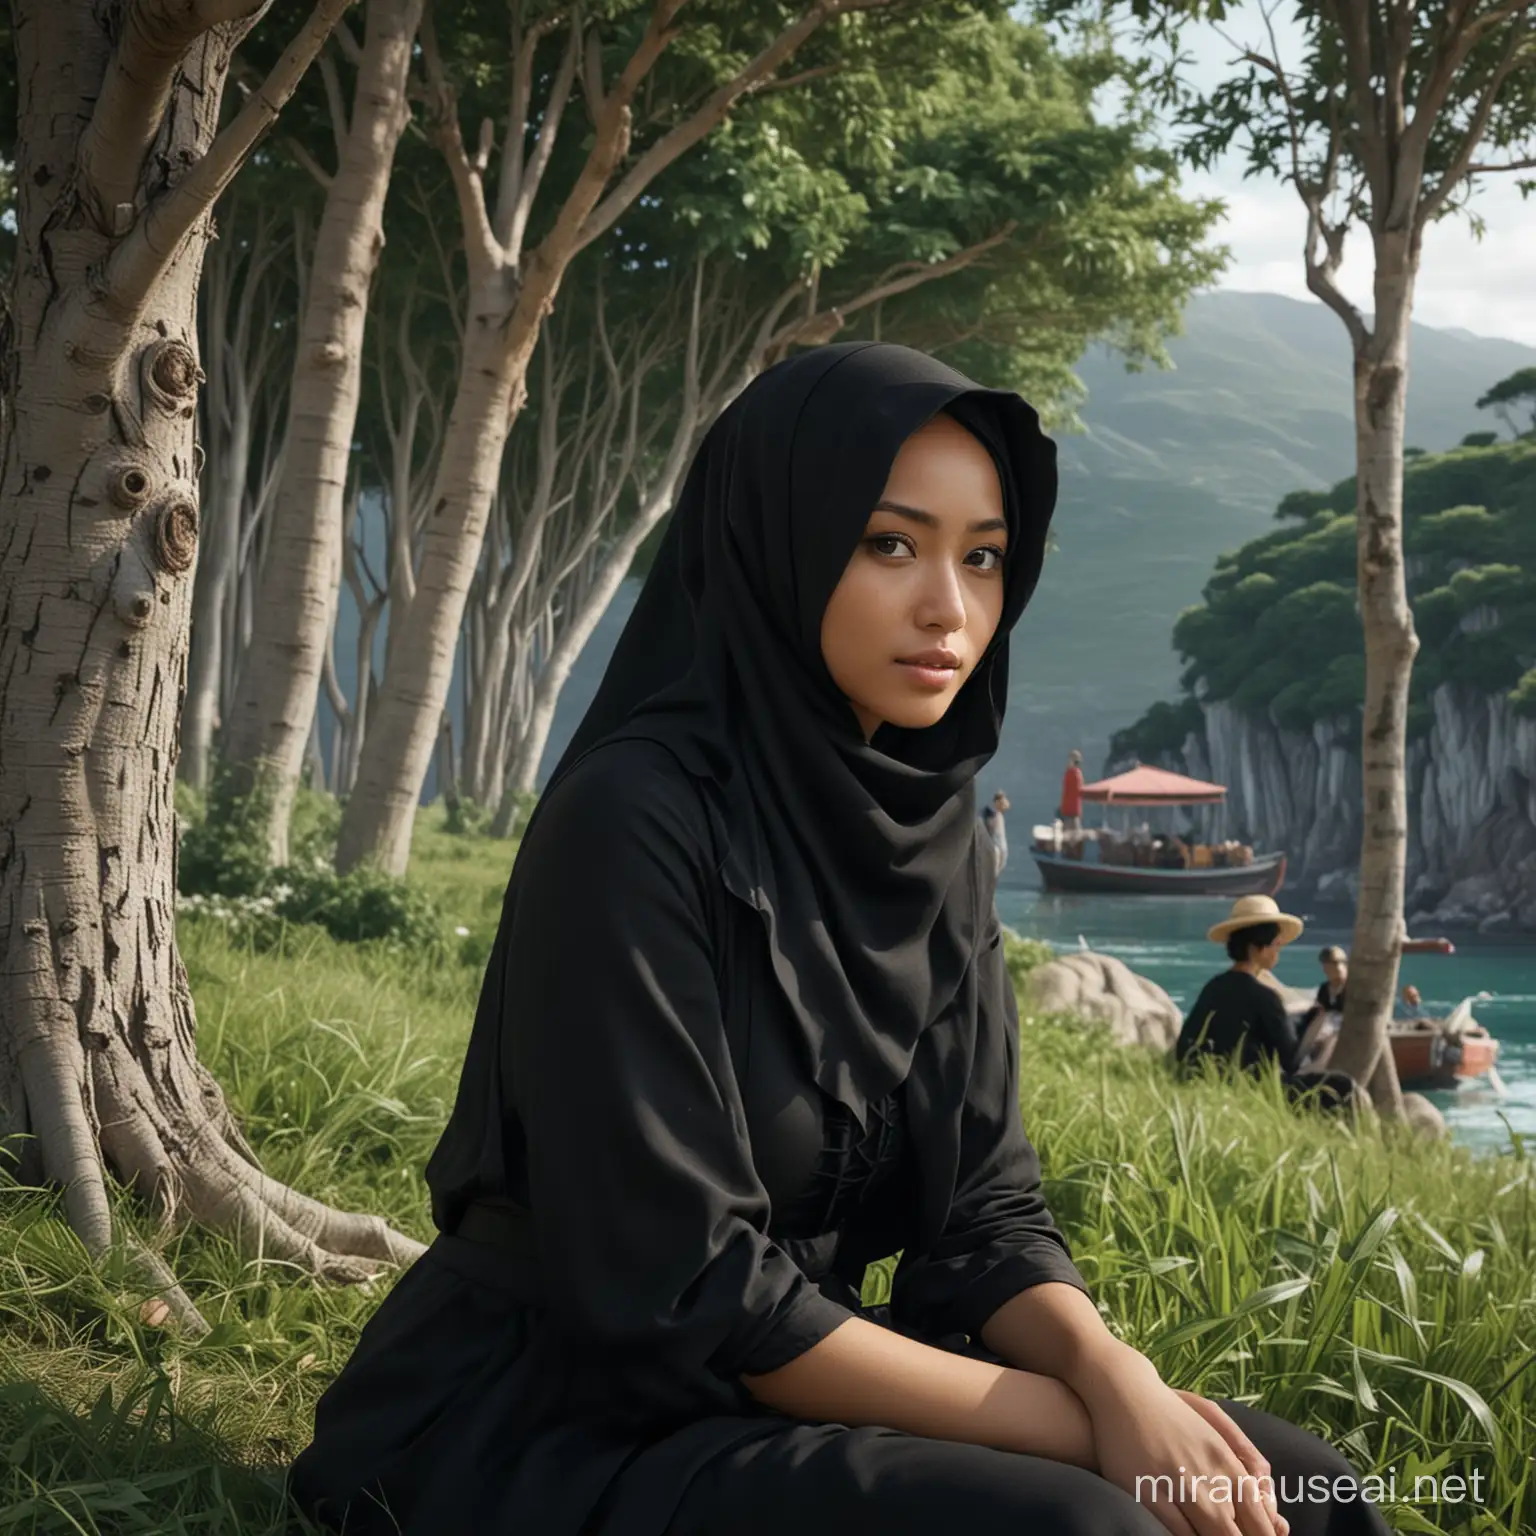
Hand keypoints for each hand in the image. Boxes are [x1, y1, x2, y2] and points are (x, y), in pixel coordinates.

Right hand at [1073, 1345, 1287, 1535]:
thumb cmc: (1171, 1410)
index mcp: (1228, 1462)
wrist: (1124, 1390)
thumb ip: (1247, 1460)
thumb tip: (1272, 1504)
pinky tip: (1189, 1534)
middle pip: (1235, 1533)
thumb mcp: (1215, 1425)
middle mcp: (1208, 1476)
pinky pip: (1176, 1534)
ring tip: (1211, 1534)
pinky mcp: (1147, 1493)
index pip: (1261, 1520)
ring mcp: (1178, 1486)